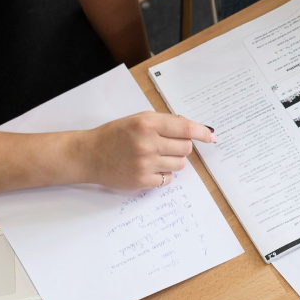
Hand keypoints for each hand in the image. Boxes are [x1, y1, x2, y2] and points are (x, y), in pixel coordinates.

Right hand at [75, 112, 215, 189]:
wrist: (88, 154)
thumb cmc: (114, 135)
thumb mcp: (138, 119)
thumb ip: (165, 122)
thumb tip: (194, 128)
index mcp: (147, 123)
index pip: (185, 128)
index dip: (202, 132)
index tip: (211, 136)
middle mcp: (147, 143)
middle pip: (186, 148)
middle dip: (182, 147)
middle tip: (167, 146)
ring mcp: (145, 163)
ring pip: (180, 165)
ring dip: (174, 161)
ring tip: (157, 157)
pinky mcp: (141, 180)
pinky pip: (168, 179)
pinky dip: (164, 174)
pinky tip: (151, 168)